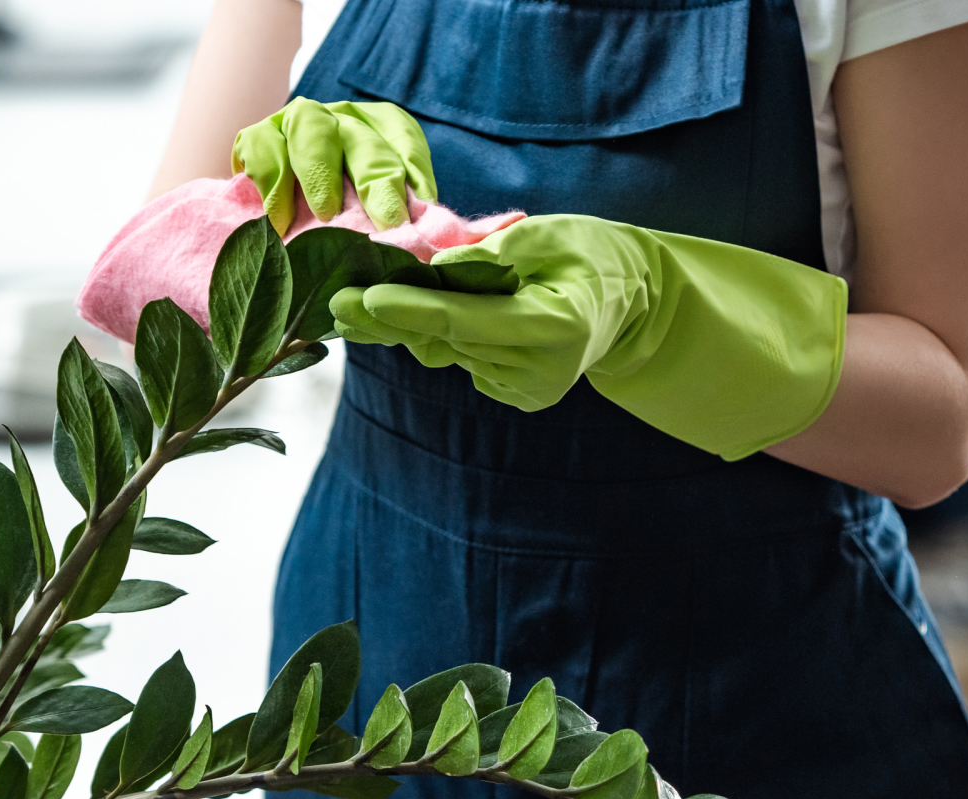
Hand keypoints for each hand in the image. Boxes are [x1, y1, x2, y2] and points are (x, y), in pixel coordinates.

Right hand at [234, 98, 436, 232]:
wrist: (289, 221)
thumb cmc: (352, 220)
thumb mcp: (384, 216)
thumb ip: (408, 221)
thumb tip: (437, 247)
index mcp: (384, 131)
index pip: (405, 142)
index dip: (415, 173)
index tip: (424, 210)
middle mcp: (344, 118)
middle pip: (362, 139)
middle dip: (376, 182)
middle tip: (385, 224)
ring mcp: (298, 122)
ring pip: (309, 127)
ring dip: (319, 172)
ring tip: (326, 215)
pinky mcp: (259, 135)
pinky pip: (260, 142)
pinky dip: (270, 179)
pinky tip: (278, 219)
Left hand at [331, 214, 846, 458]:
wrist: (635, 302)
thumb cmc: (591, 255)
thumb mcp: (548, 234)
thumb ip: (490, 253)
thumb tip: (429, 266)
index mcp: (556, 327)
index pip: (467, 319)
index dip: (411, 307)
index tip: (361, 297)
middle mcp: (542, 369)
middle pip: (447, 340)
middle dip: (389, 319)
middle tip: (332, 302)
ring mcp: (530, 389)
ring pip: (447, 353)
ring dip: (405, 326)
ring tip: (358, 304)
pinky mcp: (519, 395)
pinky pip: (461, 360)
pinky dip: (438, 335)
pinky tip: (420, 315)